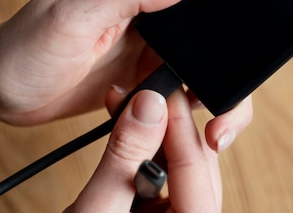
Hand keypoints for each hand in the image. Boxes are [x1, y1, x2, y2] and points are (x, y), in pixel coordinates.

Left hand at [0, 0, 292, 150]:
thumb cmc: (23, 45)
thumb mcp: (74, 13)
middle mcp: (156, 11)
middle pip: (228, 5)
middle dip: (273, 18)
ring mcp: (155, 44)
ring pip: (218, 54)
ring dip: (240, 78)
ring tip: (231, 112)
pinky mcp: (148, 76)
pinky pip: (195, 84)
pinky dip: (209, 102)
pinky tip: (206, 121)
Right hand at [64, 88, 221, 212]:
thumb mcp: (94, 211)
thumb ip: (122, 158)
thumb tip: (147, 107)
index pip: (196, 172)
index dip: (179, 126)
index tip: (161, 92)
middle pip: (198, 168)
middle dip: (171, 127)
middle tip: (148, 94)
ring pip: (182, 169)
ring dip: (158, 136)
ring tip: (133, 108)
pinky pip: (164, 177)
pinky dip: (146, 152)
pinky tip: (130, 132)